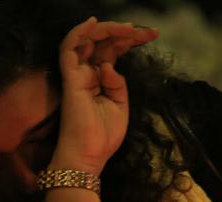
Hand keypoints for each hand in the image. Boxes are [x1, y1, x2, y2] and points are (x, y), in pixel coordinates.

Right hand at [49, 17, 157, 175]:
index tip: (152, 35)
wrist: (88, 157)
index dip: (130, 41)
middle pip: (103, 44)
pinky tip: (94, 23)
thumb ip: (119, 84)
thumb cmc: (102, 138)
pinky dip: (79, 33)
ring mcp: (77, 76)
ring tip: (129, 28)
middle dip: (126, 33)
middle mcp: (87, 75)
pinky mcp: (70, 79)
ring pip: (88, 41)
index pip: (112, 53)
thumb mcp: (121, 107)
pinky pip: (69, 49)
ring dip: (108, 29)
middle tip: (148, 32)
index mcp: (99, 82)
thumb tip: (110, 65)